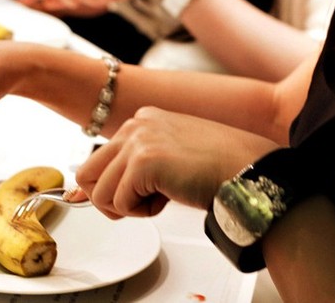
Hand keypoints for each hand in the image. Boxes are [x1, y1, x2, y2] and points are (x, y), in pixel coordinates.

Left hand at [76, 106, 279, 218]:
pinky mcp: (143, 162)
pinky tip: (168, 199)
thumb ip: (132, 169)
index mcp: (142, 120)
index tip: (127, 196)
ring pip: (98, 193)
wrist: (251, 171)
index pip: (98, 159)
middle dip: (108, 198)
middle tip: (140, 203)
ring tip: (160, 198)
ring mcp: (138, 140)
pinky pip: (118, 204)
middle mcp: (135, 125)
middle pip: (86, 174)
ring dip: (129, 207)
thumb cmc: (219, 169)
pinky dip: (142, 213)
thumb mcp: (168, 160)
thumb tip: (83, 194)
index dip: (110, 186)